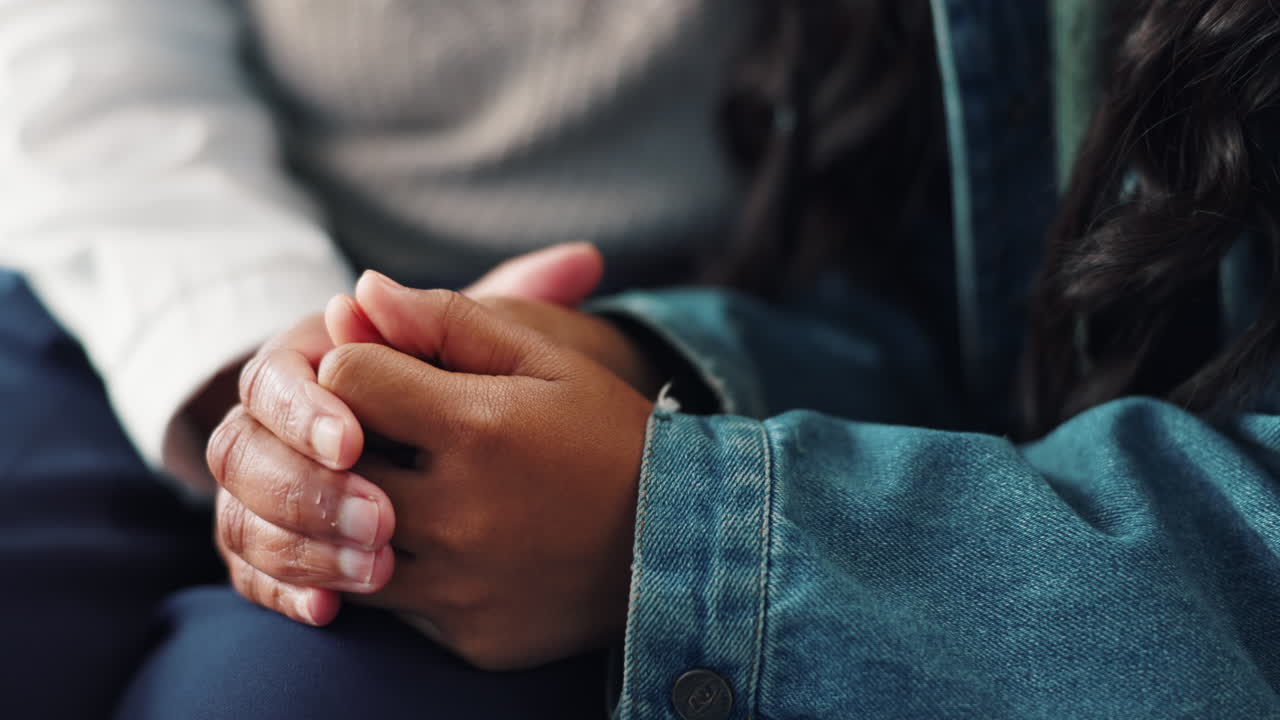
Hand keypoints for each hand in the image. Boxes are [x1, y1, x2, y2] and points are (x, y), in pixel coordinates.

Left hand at [319, 275, 653, 668]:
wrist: (679, 541)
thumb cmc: (608, 433)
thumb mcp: (546, 359)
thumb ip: (447, 320)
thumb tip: (358, 292)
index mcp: (477, 428)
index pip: (347, 380)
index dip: (357, 369)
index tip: (387, 378)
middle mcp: (459, 514)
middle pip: (333, 465)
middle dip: (346, 442)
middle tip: (386, 435)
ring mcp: (460, 585)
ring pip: (344, 546)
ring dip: (358, 514)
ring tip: (406, 490)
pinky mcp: (467, 636)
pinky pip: (392, 606)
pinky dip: (401, 573)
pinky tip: (445, 548)